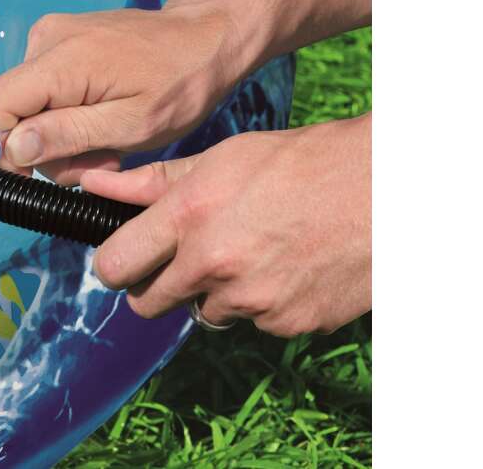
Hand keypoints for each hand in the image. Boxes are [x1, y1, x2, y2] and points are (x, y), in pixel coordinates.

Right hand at [0, 1, 258, 184]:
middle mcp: (45, 39)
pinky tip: (103, 121)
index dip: (4, 149)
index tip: (38, 176)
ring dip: (61, 136)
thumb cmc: (180, 85)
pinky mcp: (61, 40)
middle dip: (45, 148)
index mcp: (60, 59)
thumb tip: (12, 148)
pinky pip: (44, 90)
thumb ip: (67, 135)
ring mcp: (52, 36)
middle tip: (98, 161)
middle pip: (11, 110)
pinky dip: (68, 115)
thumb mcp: (130, 125)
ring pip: (28, 105)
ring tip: (109, 142)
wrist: (207, 37)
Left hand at [82, 114, 370, 336]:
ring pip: (205, 313)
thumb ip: (153, 181)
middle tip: (186, 259)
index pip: (114, 265)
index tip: (123, 261)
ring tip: (255, 250)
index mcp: (190, 214)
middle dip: (158, 285)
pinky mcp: (287, 324)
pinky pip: (254, 323)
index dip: (114, 266)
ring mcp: (252, 299)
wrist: (390, 191)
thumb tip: (92, 184)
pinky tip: (289, 267)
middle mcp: (214, 263)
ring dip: (217, 292)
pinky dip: (263, 303)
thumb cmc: (304, 162)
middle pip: (148, 303)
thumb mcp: (225, 157)